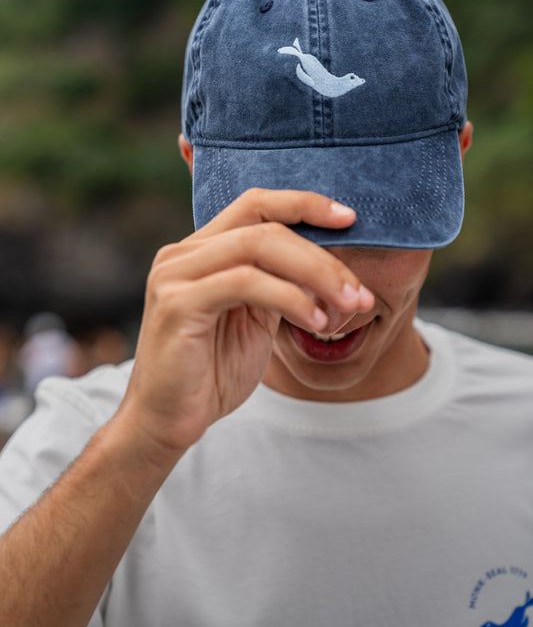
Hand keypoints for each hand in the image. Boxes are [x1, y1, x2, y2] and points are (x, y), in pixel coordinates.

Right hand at [117, 189, 373, 466]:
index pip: (255, 205)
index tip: (349, 218)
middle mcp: (182, 254)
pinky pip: (245, 283)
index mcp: (201, 251)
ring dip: (315, 275)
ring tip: (347, 306)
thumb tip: (332, 265)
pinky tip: (316, 323)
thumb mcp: (255, 319)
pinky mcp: (177, 303)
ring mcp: (175, 275)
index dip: (304, 204)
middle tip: (359, 292)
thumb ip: (278, 283)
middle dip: (322, 256)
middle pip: (265, 227)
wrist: (167, 422)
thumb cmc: (212, 373)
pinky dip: (290, 298)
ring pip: (258, 247)